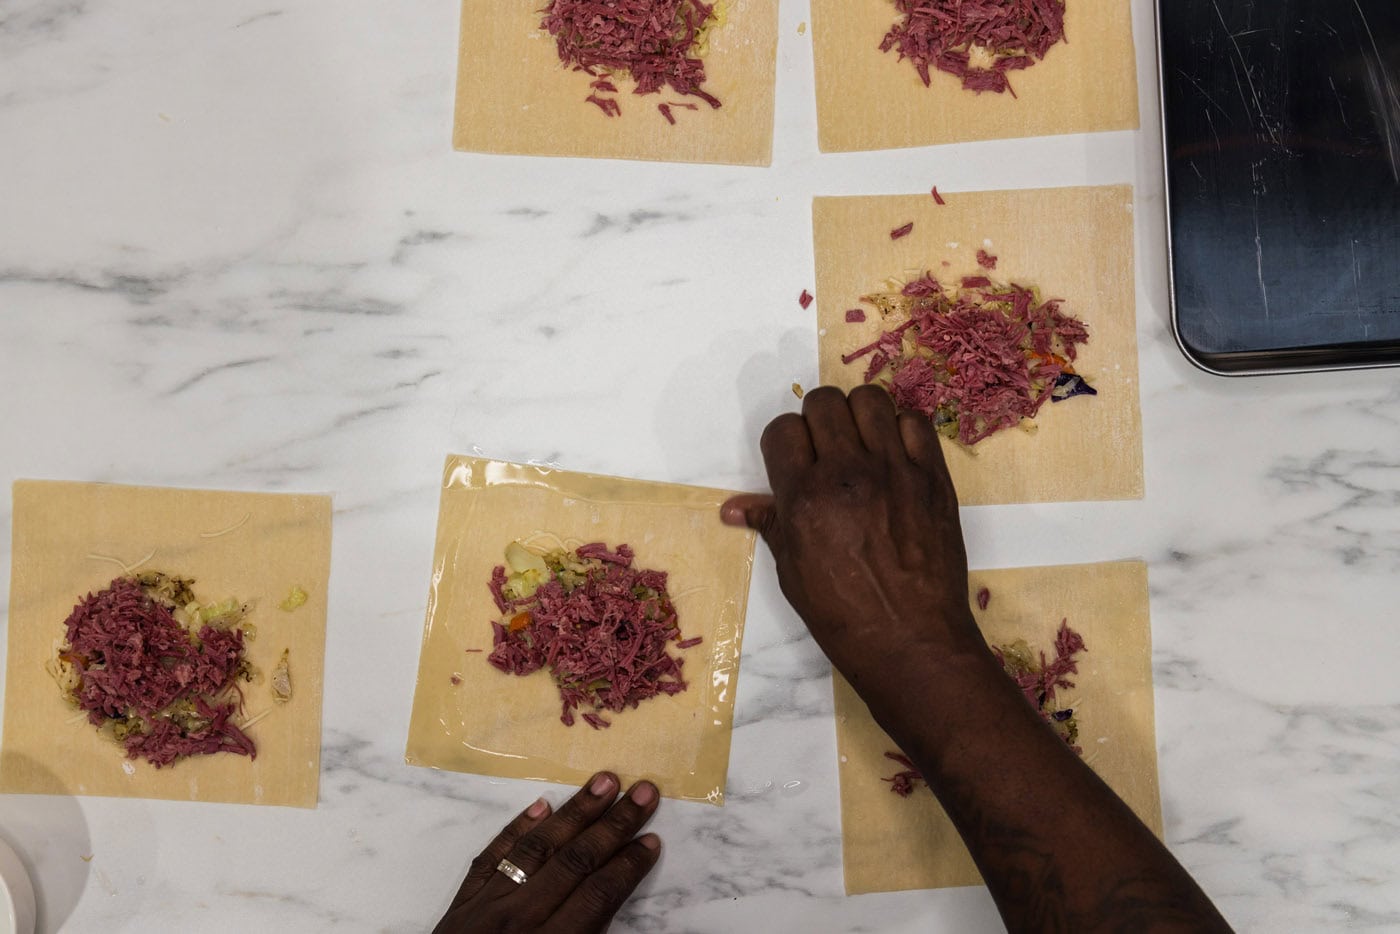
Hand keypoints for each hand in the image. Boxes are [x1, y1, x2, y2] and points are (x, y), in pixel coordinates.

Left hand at [435, 773, 659, 933]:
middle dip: (614, 825)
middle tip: (645, 791)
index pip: (597, 896)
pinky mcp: (462, 901)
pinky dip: (517, 829)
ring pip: (537, 848)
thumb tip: (612, 902)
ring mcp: (486, 906)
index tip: (653, 841)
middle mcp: (518, 920)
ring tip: (604, 781)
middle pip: (575, 862)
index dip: (628, 867)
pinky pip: (493, 855)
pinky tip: (541, 805)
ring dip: (574, 812)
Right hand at [721, 386, 986, 710]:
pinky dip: (901, 430)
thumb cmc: (843, 615)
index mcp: (804, 497)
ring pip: (870, 398)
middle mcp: (847, 473)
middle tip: (827, 449)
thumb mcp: (793, 571)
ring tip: (862, 443)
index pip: (783, 429)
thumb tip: (732, 507)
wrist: (912, 639)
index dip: (785, 443)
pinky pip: (915, 421)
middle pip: (823, 402)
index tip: (794, 462)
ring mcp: (895, 470)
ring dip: (859, 415)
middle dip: (818, 420)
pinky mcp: (933, 476)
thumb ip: (770, 523)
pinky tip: (895, 455)